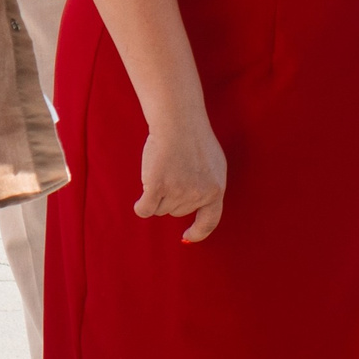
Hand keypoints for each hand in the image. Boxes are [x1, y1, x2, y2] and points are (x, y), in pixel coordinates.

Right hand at [136, 113, 228, 242]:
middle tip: (173, 170)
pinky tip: (143, 196)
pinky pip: (145, 210)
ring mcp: (178, 192)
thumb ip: (208, 187)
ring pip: (160, 209)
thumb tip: (199, 209)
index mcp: (216, 189)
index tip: (188, 237)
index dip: (198, 232)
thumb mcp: (213, 166)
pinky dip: (141, 206)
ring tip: (163, 168)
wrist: (179, 122)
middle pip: (175, 211)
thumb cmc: (194, 139)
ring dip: (157, 194)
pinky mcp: (158, 187)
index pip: (209, 221)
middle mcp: (199, 194)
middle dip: (170, 195)